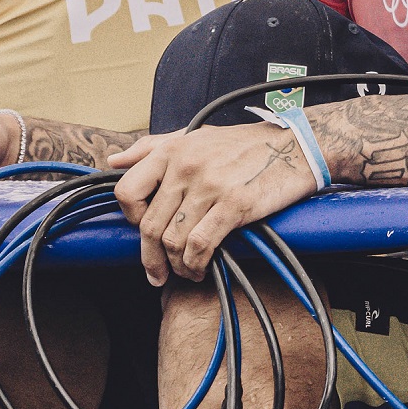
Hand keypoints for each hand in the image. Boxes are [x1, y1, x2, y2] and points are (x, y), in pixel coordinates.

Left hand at [111, 123, 318, 284]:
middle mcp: (186, 167)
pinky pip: (200, 245)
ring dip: (176, 266)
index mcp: (172, 150)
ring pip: (173, 240)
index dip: (129, 219)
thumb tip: (113, 160)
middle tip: (157, 273)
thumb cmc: (244, 144)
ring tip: (185, 271)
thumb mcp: (194, 135)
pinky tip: (200, 269)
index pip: (127, 191)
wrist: (294, 146)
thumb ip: (151, 147)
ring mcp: (210, 186)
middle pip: (149, 225)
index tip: (141, 230)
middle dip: (150, 258)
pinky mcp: (234, 205)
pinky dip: (195, 265)